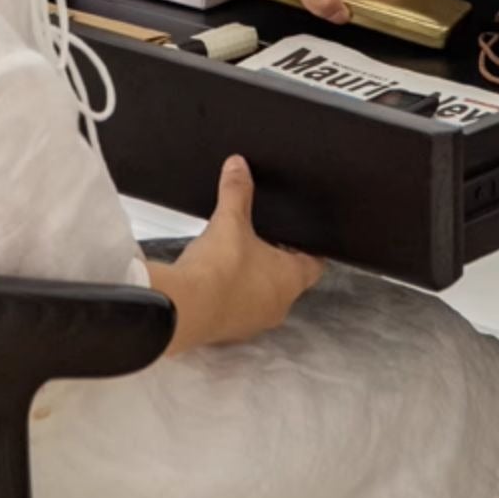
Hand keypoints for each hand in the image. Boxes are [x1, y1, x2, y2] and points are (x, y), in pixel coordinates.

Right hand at [149, 157, 322, 352]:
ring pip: (263, 299)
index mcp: (291, 279)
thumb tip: (238, 164)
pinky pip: (237, 313)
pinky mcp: (228, 333)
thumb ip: (237, 191)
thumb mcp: (230, 221)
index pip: (314, 264)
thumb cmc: (219, 268)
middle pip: (288, 281)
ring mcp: (254, 323)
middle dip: (276, 263)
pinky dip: (230, 299)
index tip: (298, 237)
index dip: (307, 248)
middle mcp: (279, 306)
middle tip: (262, 242)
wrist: (184, 308)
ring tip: (235, 261)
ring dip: (252, 284)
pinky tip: (214, 284)